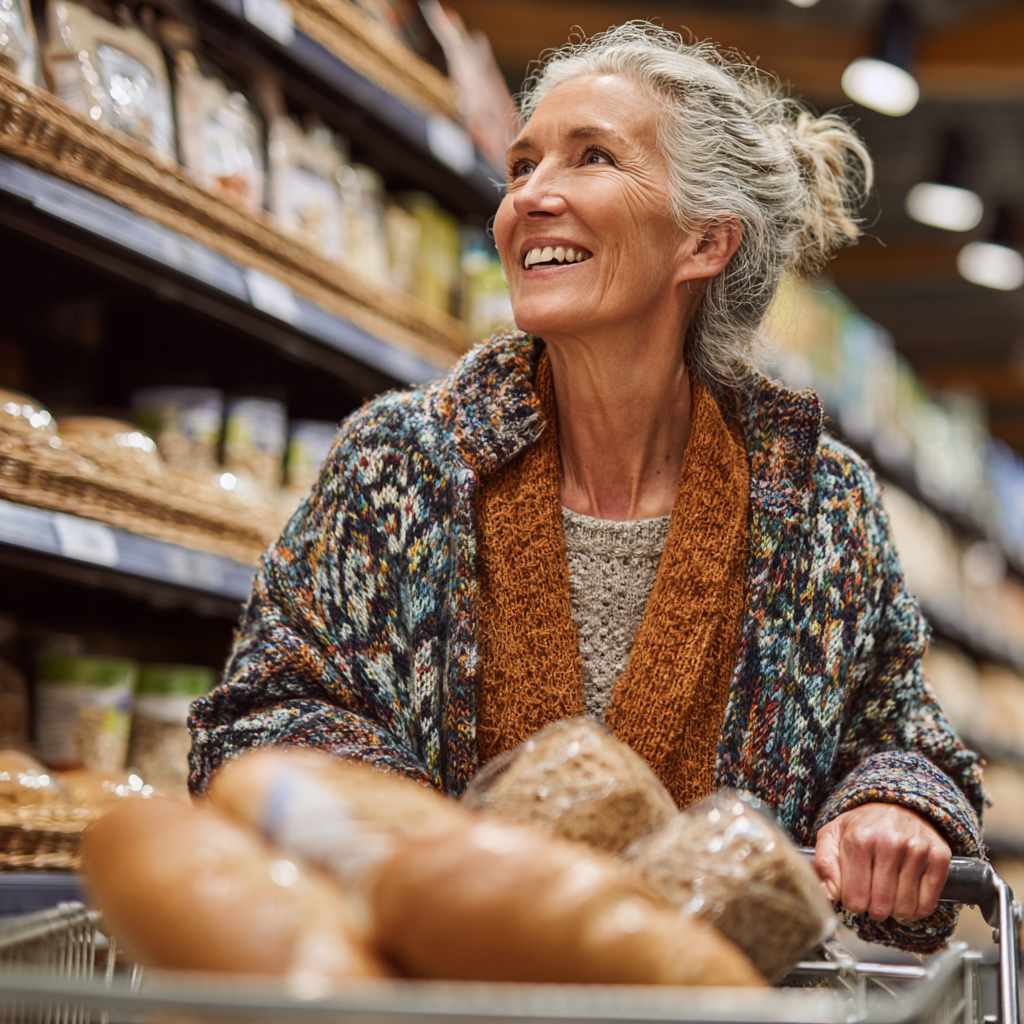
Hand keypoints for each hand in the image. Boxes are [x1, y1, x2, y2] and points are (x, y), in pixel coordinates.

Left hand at [814, 803, 950, 921]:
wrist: (896, 804)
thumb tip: (827, 895)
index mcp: (858, 839)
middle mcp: (889, 842)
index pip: (855, 899)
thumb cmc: (861, 826)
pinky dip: (916, 909)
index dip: (852, 903)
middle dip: (873, 908)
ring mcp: (917, 849)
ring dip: (895, 909)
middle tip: (871, 894)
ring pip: (905, 909)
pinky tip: (906, 894)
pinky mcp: (939, 856)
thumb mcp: (832, 836)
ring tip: (888, 892)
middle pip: (881, 907)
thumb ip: (824, 865)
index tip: (854, 893)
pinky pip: (928, 905)